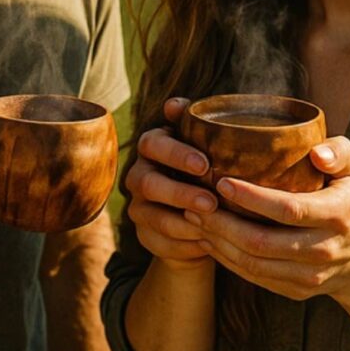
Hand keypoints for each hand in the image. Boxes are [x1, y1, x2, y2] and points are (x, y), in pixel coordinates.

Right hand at [125, 98, 218, 270]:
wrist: (203, 215)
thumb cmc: (211, 171)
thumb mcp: (211, 147)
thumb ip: (200, 125)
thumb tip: (174, 105)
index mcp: (153, 148)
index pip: (153, 144)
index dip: (175, 154)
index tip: (204, 164)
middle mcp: (139, 175)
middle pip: (149, 183)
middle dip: (180, 193)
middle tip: (211, 202)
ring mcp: (138, 207)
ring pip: (152, 216)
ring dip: (183, 223)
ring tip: (212, 227)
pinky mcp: (144, 235)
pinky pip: (157, 242)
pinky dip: (182, 245)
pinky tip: (205, 245)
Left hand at [185, 136, 349, 301]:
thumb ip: (340, 152)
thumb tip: (316, 152)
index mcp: (337, 215)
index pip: (288, 209)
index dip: (251, 198)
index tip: (221, 182)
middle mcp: (323, 250)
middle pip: (261, 242)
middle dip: (221, 223)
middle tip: (194, 202)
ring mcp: (309, 276)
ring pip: (252, 264)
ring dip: (218, 242)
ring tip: (194, 219)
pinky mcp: (295, 291)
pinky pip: (253, 277)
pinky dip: (226, 259)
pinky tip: (208, 239)